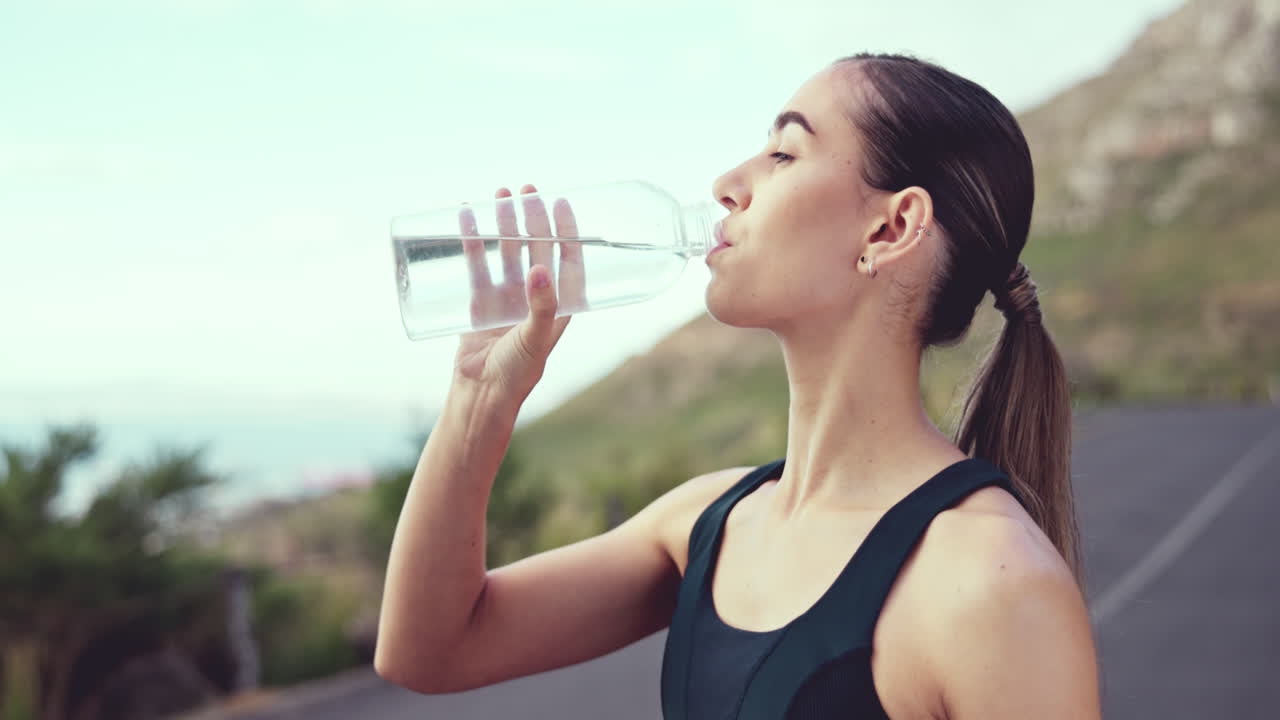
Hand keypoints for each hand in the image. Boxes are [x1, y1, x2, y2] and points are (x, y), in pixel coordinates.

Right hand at [452, 184, 586, 401]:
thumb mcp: (537, 337)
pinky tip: (467, 217)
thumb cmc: (519, 371)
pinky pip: (476, 264)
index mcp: (559, 304)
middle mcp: (534, 296)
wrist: (482, 393)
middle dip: (533, 218)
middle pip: (536, 247)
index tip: (560, 201)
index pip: (568, 258)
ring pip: (506, 250)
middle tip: (527, 190)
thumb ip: (542, 305)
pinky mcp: (478, 301)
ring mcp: (506, 297)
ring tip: (499, 194)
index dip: (567, 230)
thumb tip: (539, 269)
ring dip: (504, 223)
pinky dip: (472, 240)